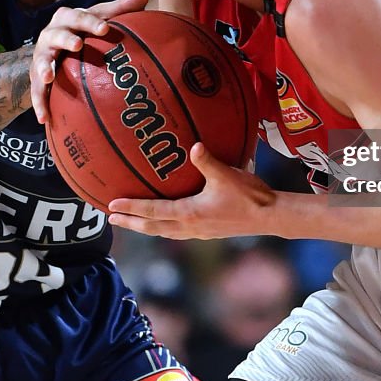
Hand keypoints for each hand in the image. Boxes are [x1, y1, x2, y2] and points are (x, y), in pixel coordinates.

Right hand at [31, 0, 149, 122]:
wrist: (55, 46)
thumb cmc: (84, 30)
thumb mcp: (99, 18)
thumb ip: (120, 9)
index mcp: (67, 18)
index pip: (79, 16)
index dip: (90, 22)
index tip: (104, 28)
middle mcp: (51, 34)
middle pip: (57, 35)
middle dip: (66, 39)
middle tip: (77, 45)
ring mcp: (42, 56)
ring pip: (41, 61)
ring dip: (44, 68)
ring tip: (49, 76)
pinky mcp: (37, 77)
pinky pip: (36, 91)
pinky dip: (39, 103)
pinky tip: (44, 118)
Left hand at [107, 143, 275, 239]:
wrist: (270, 216)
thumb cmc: (249, 196)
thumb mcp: (226, 175)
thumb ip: (207, 161)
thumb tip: (194, 146)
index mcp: (189, 213)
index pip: (153, 212)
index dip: (131, 208)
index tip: (112, 206)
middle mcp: (189, 227)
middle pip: (152, 228)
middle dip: (130, 223)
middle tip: (111, 219)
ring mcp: (198, 233)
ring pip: (163, 233)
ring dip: (144, 228)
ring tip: (131, 223)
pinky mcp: (206, 233)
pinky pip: (176, 233)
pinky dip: (162, 229)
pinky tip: (163, 224)